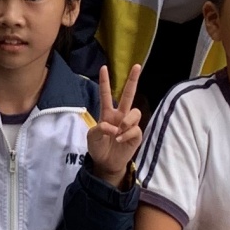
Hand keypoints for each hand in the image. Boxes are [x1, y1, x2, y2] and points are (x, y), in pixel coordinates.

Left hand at [86, 61, 143, 184]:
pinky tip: (120, 140)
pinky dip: (127, 134)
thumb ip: (99, 129)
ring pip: (135, 112)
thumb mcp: (92, 138)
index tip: (103, 67)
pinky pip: (135, 129)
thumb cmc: (98, 148)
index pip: (106, 94)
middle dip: (133, 80)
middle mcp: (120, 116)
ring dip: (127, 121)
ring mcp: (129, 125)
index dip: (105, 82)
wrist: (106, 163)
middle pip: (129, 95)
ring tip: (119, 132)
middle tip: (137, 66)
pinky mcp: (136, 135)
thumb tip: (112, 126)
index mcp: (107, 113)